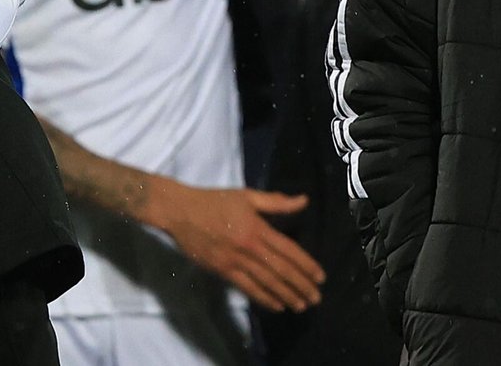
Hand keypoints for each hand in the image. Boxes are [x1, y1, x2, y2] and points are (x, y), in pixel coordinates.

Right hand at [142, 179, 324, 312]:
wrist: (179, 211)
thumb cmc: (213, 201)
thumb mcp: (246, 196)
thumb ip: (276, 202)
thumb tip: (303, 201)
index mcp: (257, 228)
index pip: (289, 250)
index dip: (307, 265)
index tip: (320, 277)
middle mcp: (249, 247)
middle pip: (281, 270)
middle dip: (301, 285)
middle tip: (316, 298)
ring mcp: (235, 261)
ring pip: (266, 282)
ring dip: (286, 295)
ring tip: (301, 305)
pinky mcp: (222, 270)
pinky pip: (247, 288)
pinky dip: (263, 298)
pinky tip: (276, 305)